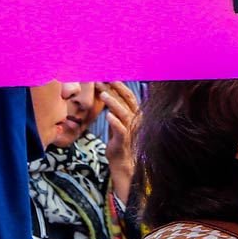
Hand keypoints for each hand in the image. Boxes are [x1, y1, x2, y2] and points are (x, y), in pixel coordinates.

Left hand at [103, 81, 140, 205]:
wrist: (123, 162)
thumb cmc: (119, 140)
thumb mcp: (117, 121)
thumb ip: (115, 108)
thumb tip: (106, 91)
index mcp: (134, 113)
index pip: (128, 95)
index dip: (118, 85)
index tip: (107, 76)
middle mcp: (135, 119)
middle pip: (127, 100)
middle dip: (116, 88)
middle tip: (103, 79)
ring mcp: (131, 129)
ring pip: (124, 112)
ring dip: (113, 102)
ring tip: (102, 94)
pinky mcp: (124, 141)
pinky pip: (121, 129)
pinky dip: (115, 121)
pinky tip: (107, 115)